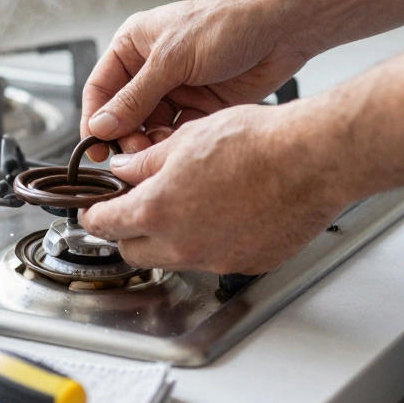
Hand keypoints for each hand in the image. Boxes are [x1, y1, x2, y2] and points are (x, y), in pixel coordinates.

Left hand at [79, 102, 353, 273]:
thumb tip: (123, 169)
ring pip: (175, 257)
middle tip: (137, 206)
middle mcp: (182, 244)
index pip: (105, 224)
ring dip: (170, 237)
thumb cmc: (255, 143)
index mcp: (157, 210)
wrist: (310, 160)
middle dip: (128, 232)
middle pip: (134, 251)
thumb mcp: (185, 139)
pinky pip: (215, 258)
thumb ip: (145, 161)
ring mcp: (216, 259)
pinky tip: (226, 212)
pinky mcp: (248, 263)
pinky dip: (210, 241)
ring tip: (190, 201)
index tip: (93, 210)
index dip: (94, 215)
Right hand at [81, 0, 311, 159]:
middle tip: (132, 155)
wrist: (281, 30)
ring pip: (149, 128)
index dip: (94, 119)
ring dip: (150, 143)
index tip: (93, 147)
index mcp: (134, 46)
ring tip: (156, 152)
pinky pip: (176, 133)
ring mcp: (176, 89)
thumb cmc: (228, 23)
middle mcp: (151, 68)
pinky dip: (174, 143)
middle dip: (125, 136)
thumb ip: (135, 96)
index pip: (100, 88)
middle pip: (123, 114)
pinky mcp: (200, 106)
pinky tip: (179, 147)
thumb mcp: (172, 59)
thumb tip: (102, 124)